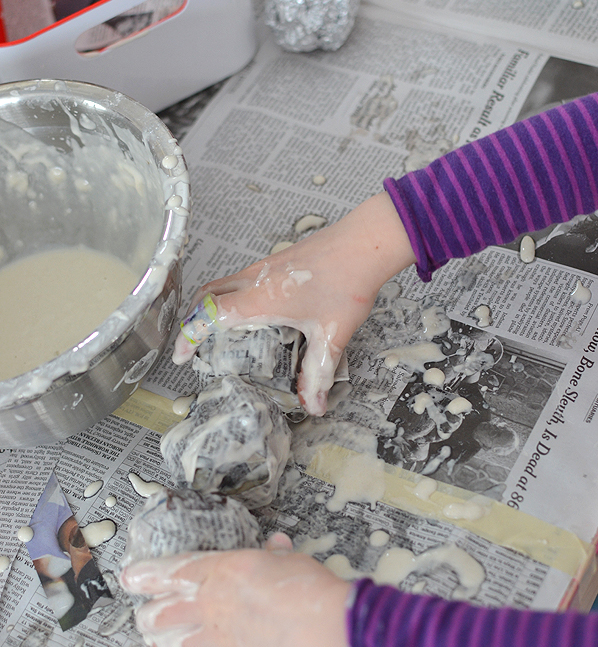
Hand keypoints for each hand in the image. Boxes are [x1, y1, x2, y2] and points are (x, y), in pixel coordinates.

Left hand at [120, 533, 351, 646]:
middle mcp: (214, 605)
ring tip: (153, 643)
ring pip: (182, 643)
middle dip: (150, 615)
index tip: (129, 578)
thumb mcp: (287, 558)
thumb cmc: (302, 583)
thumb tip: (277, 546)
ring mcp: (224, 638)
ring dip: (164, 644)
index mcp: (221, 571)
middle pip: (168, 612)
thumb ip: (274, 556)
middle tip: (142, 616)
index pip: (175, 571)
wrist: (319, 624)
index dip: (148, 575)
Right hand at [173, 192, 414, 414]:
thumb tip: (314, 404)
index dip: (189, 336)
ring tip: (216, 329)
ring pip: (222, 283)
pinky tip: (251, 310)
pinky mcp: (276, 260)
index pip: (208, 316)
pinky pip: (240, 278)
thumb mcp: (332, 334)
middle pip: (206, 296)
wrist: (366, 241)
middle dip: (193, 319)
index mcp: (259, 298)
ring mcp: (264, 267)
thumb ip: (318, 371)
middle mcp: (254, 279)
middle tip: (194, 342)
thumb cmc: (348, 281)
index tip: (182, 355)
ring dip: (210, 304)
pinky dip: (230, 294)